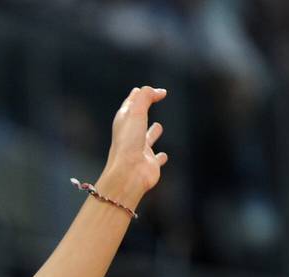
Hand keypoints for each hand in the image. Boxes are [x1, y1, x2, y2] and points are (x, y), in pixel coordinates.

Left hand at [97, 86, 167, 209]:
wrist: (128, 174)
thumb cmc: (128, 143)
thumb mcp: (136, 112)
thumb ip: (145, 96)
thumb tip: (159, 92)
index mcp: (124, 123)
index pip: (129, 105)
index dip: (136, 96)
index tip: (141, 90)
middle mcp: (131, 136)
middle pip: (137, 121)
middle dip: (142, 112)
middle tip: (148, 104)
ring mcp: (141, 150)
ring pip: (148, 139)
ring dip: (152, 133)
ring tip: (158, 127)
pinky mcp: (150, 164)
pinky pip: (157, 159)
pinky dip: (161, 157)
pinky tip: (164, 156)